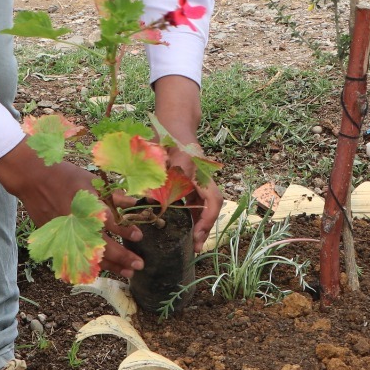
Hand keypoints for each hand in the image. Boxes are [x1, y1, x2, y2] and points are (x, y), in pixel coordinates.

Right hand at [0, 141, 143, 277]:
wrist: (34, 179)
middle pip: (104, 247)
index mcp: (89, 208)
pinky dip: (89, 266)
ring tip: (126, 272)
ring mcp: (66, 235)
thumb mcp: (92, 181)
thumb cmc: (66, 176)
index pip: (112, 223)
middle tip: (139, 265)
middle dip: (123, 257)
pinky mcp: (55, 241)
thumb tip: (135, 202)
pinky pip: (75, 258)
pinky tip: (102, 271)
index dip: (127, 231)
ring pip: (90, 257)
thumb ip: (113, 196)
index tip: (139, 237)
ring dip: (110, 266)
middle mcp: (79, 225)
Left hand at [152, 75, 222, 248]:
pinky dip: (190, 216)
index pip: (212, 201)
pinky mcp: (188, 182)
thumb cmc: (169, 134)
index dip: (206, 220)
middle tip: (196, 247)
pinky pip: (193, 202)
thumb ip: (164, 173)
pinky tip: (180, 227)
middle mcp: (201, 178)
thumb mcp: (164, 151)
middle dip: (205, 228)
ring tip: (192, 243)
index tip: (197, 235)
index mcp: (199, 173)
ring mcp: (196, 180)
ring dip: (198, 224)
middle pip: (211, 207)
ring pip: (202, 206)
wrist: (172, 121)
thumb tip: (158, 200)